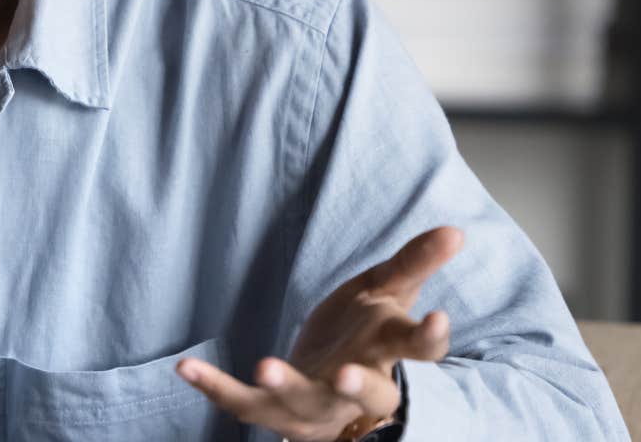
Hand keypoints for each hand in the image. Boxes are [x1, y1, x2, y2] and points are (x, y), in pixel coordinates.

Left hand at [176, 226, 462, 441]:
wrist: (331, 385)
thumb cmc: (364, 332)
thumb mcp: (386, 292)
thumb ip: (414, 263)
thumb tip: (455, 230)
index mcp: (388, 354)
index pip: (417, 353)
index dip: (428, 339)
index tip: (438, 318)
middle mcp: (355, 390)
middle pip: (365, 396)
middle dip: (356, 389)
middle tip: (344, 376)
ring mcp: (314, 406)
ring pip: (302, 406)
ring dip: (284, 388)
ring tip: (264, 365)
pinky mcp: (273, 410)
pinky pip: (243, 404)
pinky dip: (215, 387)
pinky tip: (185, 367)